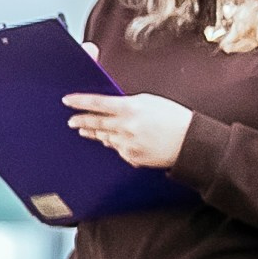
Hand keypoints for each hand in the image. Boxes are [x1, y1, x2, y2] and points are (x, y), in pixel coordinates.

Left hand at [63, 91, 190, 169]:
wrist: (190, 142)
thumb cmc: (173, 118)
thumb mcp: (149, 101)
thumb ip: (127, 104)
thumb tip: (110, 108)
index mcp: (130, 108)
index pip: (98, 103)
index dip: (80, 102)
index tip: (67, 101)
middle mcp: (126, 126)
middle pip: (96, 123)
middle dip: (81, 121)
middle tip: (71, 120)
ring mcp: (127, 144)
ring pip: (104, 137)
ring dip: (95, 133)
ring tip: (85, 130)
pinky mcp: (131, 157)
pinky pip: (118, 149)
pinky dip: (115, 144)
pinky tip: (115, 140)